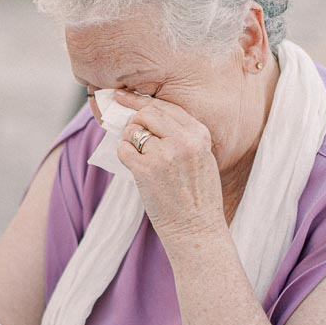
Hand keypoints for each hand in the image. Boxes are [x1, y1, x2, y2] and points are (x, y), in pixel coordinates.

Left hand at [112, 91, 226, 247]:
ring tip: (140, 158)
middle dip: (134, 120)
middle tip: (131, 132)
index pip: (166, 107)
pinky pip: (123, 149)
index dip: (141, 101)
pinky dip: (124, 154)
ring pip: (133, 131)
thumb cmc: (196, 196)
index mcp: (199, 134)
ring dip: (129, 140)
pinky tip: (134, 166)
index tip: (124, 96)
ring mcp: (163, 154)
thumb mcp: (202, 158)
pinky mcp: (145, 169)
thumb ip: (182, 136)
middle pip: (146, 113)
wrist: (196, 228)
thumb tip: (147, 116)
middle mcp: (183, 140)